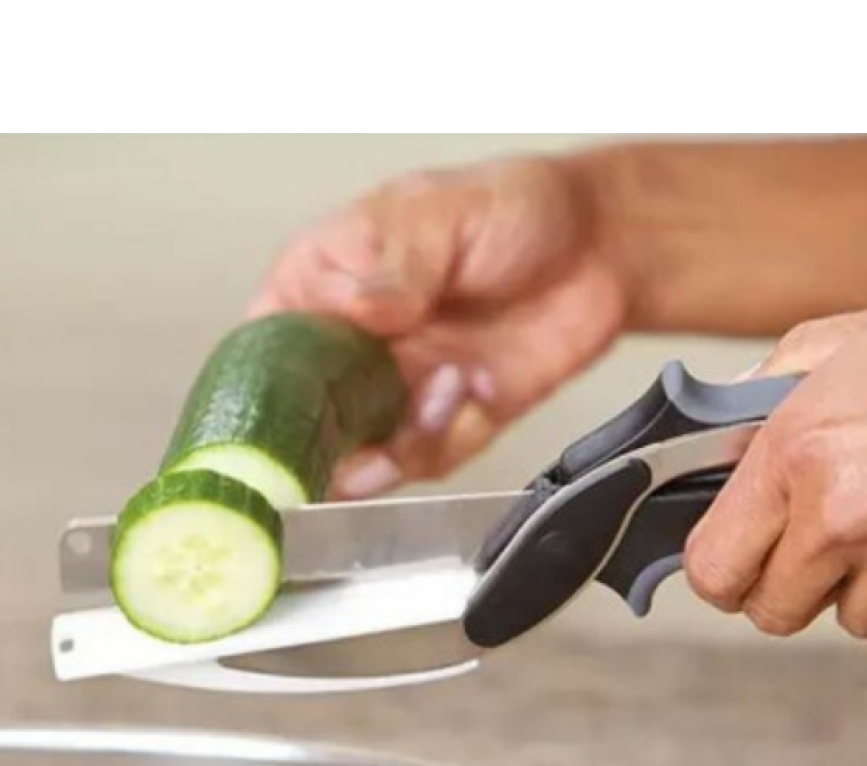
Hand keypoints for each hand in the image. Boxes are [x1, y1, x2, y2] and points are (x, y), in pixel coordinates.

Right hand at [250, 158, 628, 497]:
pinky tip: (475, 393)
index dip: (264, 387)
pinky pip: (430, 457)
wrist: (603, 249)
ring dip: (399, 439)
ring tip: (449, 386)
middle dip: (331, 439)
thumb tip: (358, 310)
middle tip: (360, 436)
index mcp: (326, 283)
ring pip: (366, 453)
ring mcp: (402, 388)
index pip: (266, 347)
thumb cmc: (512, 208)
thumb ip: (396, 264)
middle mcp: (355, 346)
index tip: (285, 410)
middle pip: (310, 417)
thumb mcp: (442, 211)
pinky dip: (447, 439)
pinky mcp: (452, 420)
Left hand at [686, 279, 866, 637]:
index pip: (712, 571)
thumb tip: (718, 428)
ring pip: (857, 617)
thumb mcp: (839, 341)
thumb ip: (763, 390)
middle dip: (782, 584)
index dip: (717, 570)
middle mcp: (846, 517)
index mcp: (795, 457)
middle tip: (802, 542)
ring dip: (860, 584)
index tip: (730, 556)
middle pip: (775, 613)